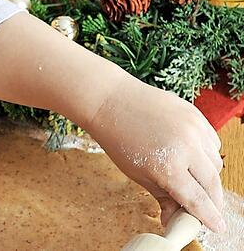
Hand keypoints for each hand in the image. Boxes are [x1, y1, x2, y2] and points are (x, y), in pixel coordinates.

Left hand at [84, 79, 225, 233]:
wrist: (111, 101)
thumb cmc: (119, 139)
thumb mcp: (137, 174)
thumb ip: (162, 196)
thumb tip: (173, 220)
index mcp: (168, 167)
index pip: (197, 199)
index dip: (209, 216)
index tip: (217, 227)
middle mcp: (186, 148)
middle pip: (213, 183)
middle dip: (213, 200)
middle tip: (209, 209)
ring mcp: (194, 129)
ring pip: (216, 162)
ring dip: (210, 176)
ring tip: (194, 180)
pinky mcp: (196, 115)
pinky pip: (212, 142)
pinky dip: (207, 153)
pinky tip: (192, 156)